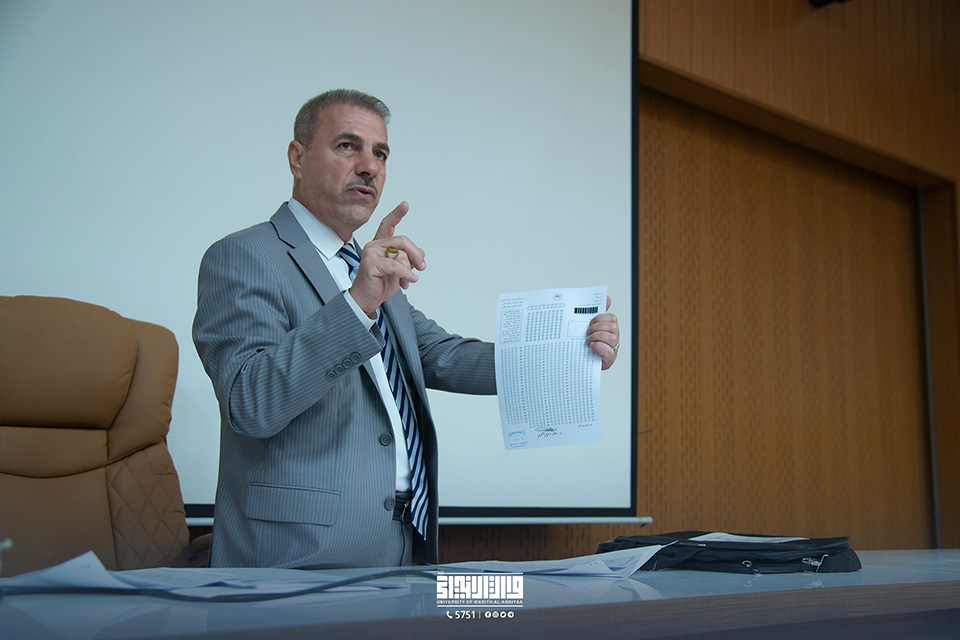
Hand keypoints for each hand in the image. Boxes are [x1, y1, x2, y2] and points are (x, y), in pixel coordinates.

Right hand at [348, 201, 425, 315]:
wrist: (367, 299)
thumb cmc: (380, 284)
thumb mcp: (399, 270)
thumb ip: (407, 259)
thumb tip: (421, 252)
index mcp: (380, 244)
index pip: (388, 224)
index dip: (397, 214)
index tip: (405, 205)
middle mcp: (374, 245)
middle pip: (403, 240)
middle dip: (415, 254)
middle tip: (421, 267)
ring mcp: (371, 253)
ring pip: (401, 254)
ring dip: (408, 270)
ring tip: (407, 281)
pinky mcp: (371, 264)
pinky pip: (396, 266)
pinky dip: (406, 274)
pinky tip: (409, 280)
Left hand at [586, 296, 618, 369]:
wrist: (573, 361)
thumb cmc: (581, 343)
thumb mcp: (586, 326)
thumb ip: (594, 312)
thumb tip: (607, 298)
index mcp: (609, 329)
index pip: (612, 318)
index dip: (599, 318)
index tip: (589, 322)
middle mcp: (613, 339)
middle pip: (613, 327)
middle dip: (597, 328)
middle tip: (587, 333)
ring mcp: (612, 350)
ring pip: (612, 337)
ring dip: (597, 337)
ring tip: (588, 341)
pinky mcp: (609, 361)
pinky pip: (610, 352)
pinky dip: (599, 347)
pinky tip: (592, 346)